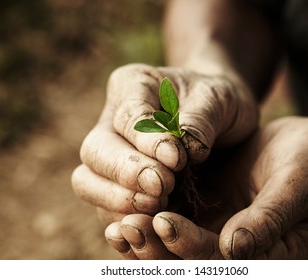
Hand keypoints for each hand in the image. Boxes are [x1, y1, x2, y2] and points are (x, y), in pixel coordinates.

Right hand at [71, 63, 257, 225]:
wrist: (219, 118)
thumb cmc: (217, 102)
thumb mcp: (220, 98)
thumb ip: (202, 120)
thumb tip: (186, 151)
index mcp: (134, 84)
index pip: (128, 115)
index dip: (148, 141)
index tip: (177, 160)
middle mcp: (113, 120)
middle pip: (94, 151)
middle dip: (127, 174)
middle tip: (162, 188)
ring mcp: (111, 154)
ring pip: (88, 182)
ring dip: (118, 200)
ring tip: (158, 205)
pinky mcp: (118, 184)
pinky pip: (105, 207)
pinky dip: (124, 218)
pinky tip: (151, 223)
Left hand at [104, 116, 307, 258]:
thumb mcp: (298, 189)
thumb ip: (268, 220)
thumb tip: (235, 251)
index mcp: (264, 253)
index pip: (220, 260)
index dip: (190, 246)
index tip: (163, 222)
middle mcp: (235, 246)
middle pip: (189, 257)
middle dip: (156, 246)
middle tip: (127, 228)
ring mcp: (217, 226)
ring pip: (175, 239)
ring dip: (147, 232)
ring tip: (119, 222)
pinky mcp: (205, 204)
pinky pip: (174, 212)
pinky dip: (151, 210)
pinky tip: (129, 200)